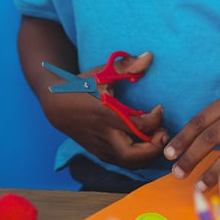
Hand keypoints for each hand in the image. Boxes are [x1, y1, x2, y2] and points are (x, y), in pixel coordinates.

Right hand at [45, 52, 166, 167]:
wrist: (56, 106)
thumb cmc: (81, 87)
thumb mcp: (101, 73)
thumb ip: (126, 66)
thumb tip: (150, 56)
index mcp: (106, 116)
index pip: (138, 127)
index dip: (155, 120)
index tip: (159, 108)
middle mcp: (103, 136)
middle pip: (133, 156)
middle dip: (154, 148)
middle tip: (163, 132)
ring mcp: (100, 147)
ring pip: (129, 163)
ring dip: (148, 155)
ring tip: (157, 137)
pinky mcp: (99, 153)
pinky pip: (123, 163)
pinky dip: (138, 158)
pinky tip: (145, 143)